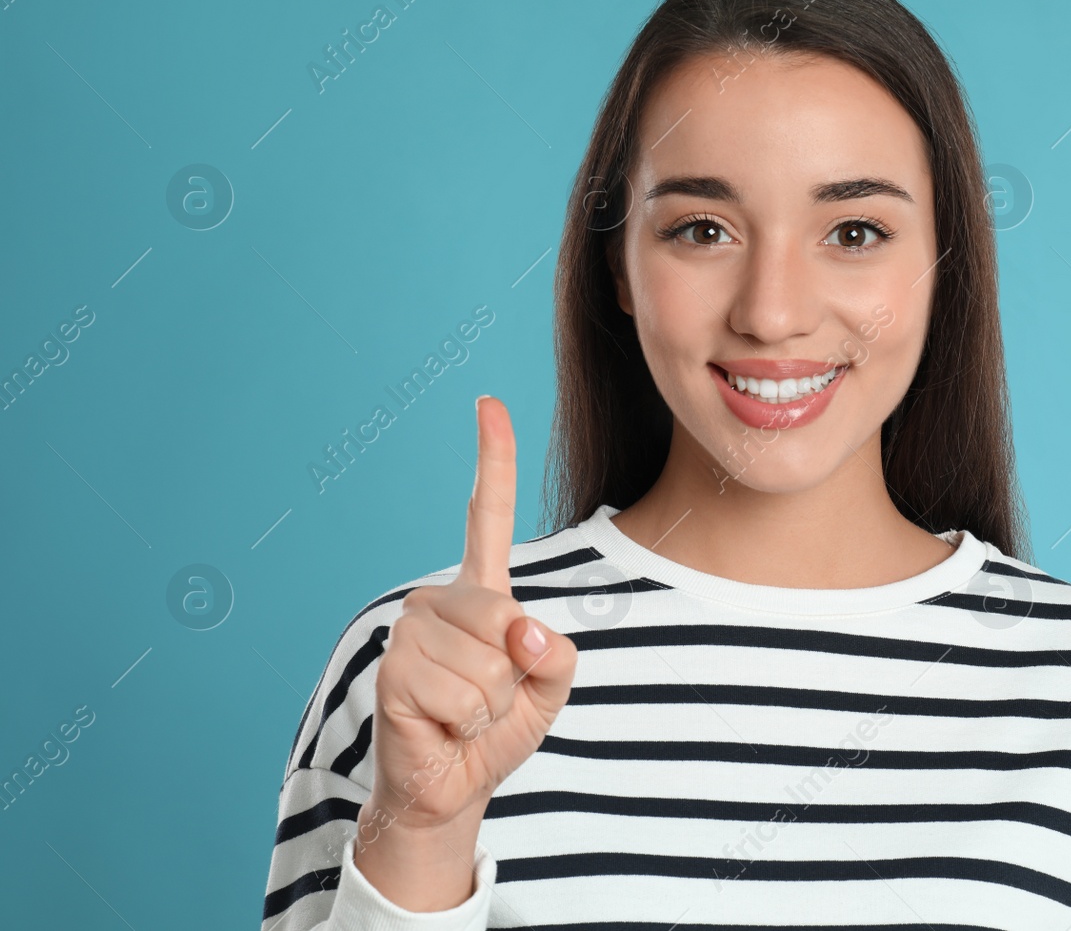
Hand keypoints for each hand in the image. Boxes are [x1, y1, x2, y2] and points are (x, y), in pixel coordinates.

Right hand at [363, 395, 576, 836]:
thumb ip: (557, 652)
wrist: (453, 786)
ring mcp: (412, 632)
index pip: (483, 515)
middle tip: (489, 697)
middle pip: (505, 617)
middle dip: (515, 672)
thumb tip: (520, 630)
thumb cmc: (499, 727)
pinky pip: (462, 695)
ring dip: (492, 703)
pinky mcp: (395, 672)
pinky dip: (467, 723)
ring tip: (464, 713)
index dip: (492, 459)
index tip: (487, 403)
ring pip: (488, 663)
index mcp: (481, 591)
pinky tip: (443, 726)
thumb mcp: (552, 684)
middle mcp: (439, 600)